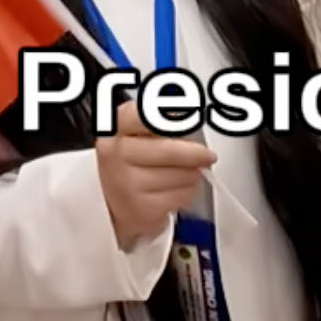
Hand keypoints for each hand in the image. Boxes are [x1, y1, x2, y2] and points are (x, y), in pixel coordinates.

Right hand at [95, 97, 215, 247]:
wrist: (114, 203)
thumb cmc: (133, 163)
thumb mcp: (138, 134)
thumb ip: (161, 122)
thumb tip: (188, 113)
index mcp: (116, 126)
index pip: (147, 116)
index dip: (172, 119)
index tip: (187, 119)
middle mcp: (116, 152)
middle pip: (172, 150)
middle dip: (196, 155)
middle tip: (206, 155)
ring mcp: (126, 182)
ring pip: (183, 175)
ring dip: (193, 175)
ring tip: (182, 174)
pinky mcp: (142, 207)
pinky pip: (183, 196)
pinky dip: (188, 192)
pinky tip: (175, 189)